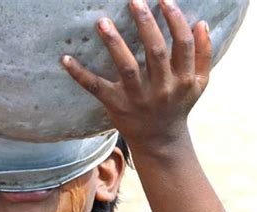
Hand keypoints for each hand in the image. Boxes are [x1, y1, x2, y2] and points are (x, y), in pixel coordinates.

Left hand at [62, 0, 211, 151]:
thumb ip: (204, 55)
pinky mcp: (115, 105)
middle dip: (145, 23)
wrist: (160, 141)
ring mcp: (137, 98)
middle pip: (155, 51)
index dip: (175, 20)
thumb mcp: (198, 84)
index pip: (182, 44)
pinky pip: (96, 88)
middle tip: (134, 1)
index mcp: (183, 79)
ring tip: (103, 22)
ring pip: (127, 67)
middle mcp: (162, 88)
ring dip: (114, 43)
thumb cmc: (177, 106)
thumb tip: (202, 23)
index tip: (164, 0)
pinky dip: (80, 73)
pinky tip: (65, 58)